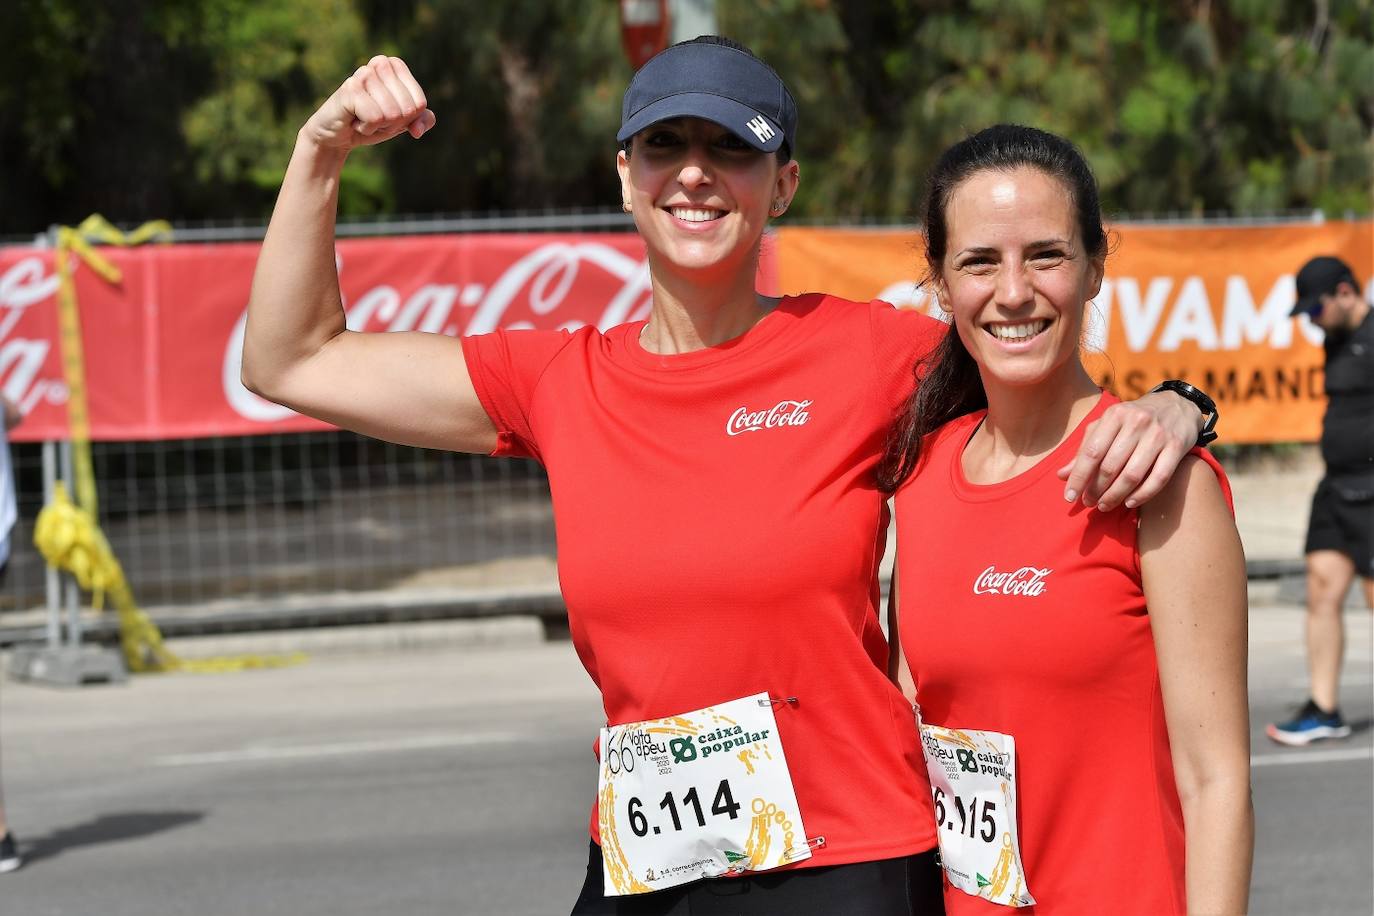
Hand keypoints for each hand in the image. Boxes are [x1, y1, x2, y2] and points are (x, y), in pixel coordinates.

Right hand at [302, 55, 435, 151]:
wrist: (338, 134)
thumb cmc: (372, 121)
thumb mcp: (402, 121)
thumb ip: (422, 120)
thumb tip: (417, 129)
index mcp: (395, 64)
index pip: (420, 104)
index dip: (407, 119)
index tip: (388, 114)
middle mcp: (380, 63)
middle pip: (407, 110)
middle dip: (393, 123)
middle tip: (374, 117)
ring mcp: (364, 74)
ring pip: (392, 114)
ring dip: (379, 126)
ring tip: (363, 117)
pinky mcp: (350, 89)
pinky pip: (375, 119)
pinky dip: (366, 128)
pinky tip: (354, 120)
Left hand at [1056, 392, 1200, 510]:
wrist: (1178, 406)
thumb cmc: (1133, 420)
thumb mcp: (1108, 426)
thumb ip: (1085, 449)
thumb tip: (1062, 476)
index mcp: (1115, 415)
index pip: (1091, 452)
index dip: (1078, 477)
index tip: (1069, 497)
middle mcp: (1136, 422)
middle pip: (1110, 466)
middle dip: (1096, 490)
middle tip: (1089, 503)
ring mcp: (1158, 435)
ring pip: (1133, 475)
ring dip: (1116, 496)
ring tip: (1105, 505)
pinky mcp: (1177, 447)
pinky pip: (1159, 478)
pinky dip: (1143, 495)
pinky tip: (1130, 503)